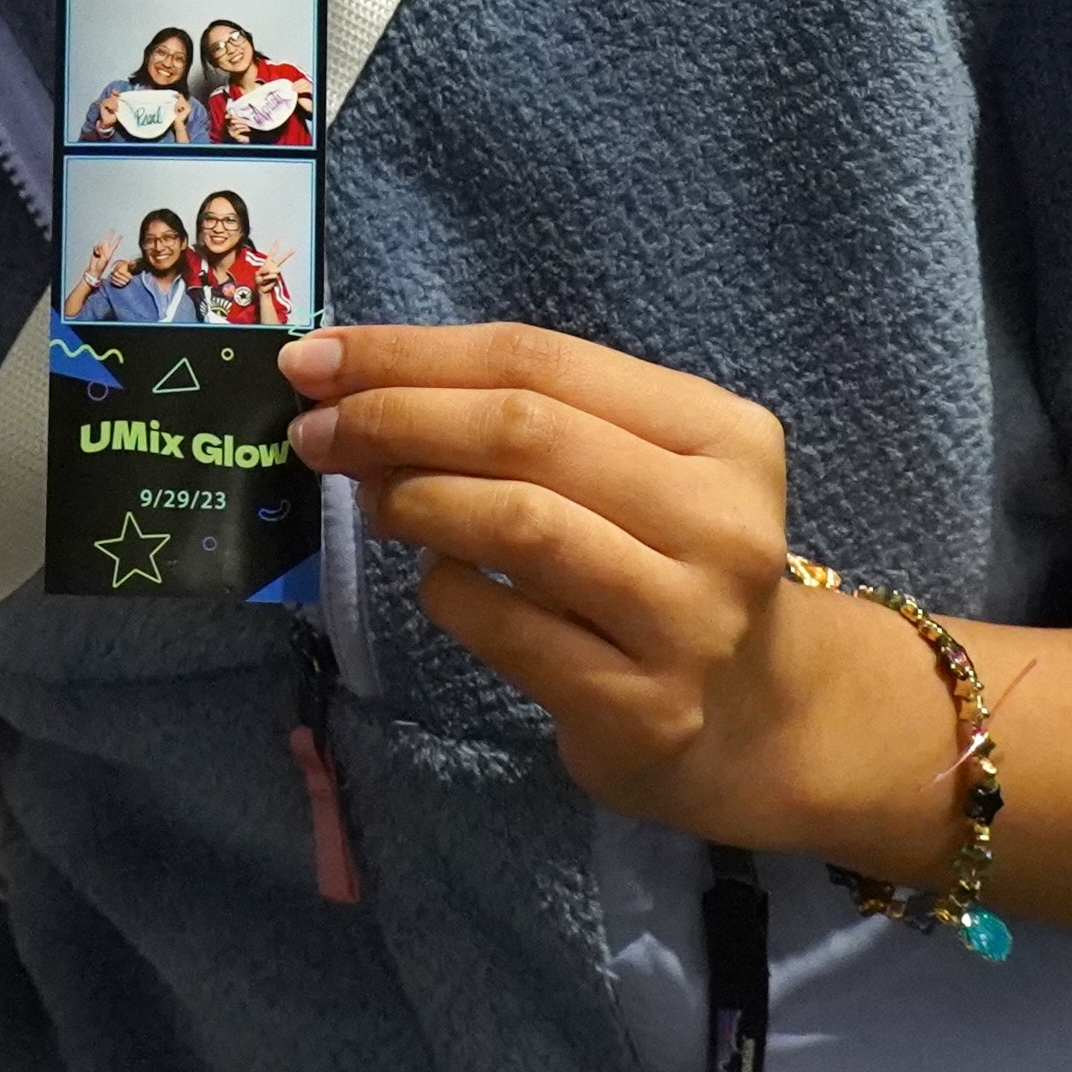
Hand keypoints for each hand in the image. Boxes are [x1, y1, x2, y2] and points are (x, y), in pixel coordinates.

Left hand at [282, 323, 852, 853]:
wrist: (755, 721)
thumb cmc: (668, 569)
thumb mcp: (635, 473)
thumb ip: (530, 420)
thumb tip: (356, 382)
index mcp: (725, 435)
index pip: (543, 360)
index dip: (414, 351)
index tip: (317, 358)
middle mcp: (721, 521)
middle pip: (525, 432)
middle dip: (396, 417)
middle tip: (315, 430)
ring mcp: (686, 620)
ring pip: (517, 523)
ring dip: (413, 498)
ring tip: (371, 499)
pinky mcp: (642, 707)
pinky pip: (505, 625)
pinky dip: (445, 588)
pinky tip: (435, 579)